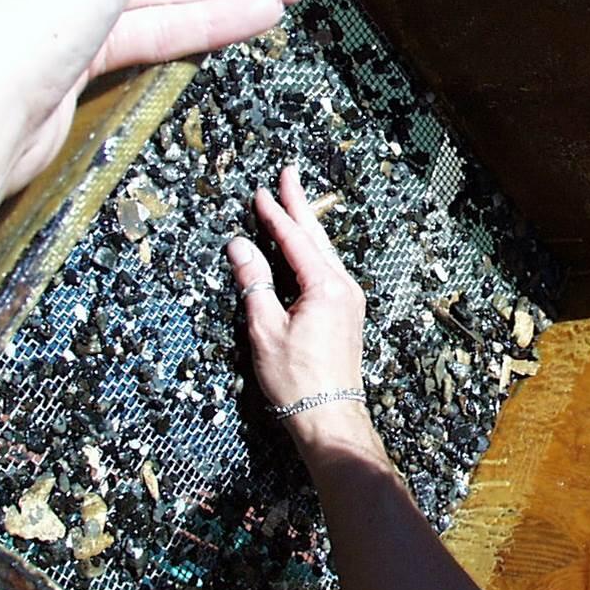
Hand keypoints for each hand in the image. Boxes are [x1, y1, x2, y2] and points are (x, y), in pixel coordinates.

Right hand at [226, 165, 375, 456]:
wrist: (330, 416)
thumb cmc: (296, 380)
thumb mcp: (265, 329)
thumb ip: (254, 283)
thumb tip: (239, 246)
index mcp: (326, 287)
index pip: (295, 239)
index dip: (275, 215)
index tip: (260, 192)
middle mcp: (344, 287)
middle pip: (316, 237)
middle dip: (300, 205)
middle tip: (289, 173)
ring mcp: (350, 300)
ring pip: (324, 252)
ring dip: (307, 227)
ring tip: (294, 202)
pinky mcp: (348, 313)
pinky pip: (328, 270)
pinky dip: (312, 252)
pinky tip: (304, 248)